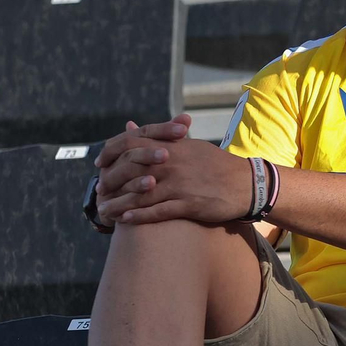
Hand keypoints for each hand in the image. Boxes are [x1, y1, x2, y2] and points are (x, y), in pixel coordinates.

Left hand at [95, 129, 254, 225]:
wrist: (247, 184)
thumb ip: (156, 137)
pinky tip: (125, 220)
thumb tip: (130, 125)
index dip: (110, 153)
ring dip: (119, 204)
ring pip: (139, 194)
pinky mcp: (188, 204)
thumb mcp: (187, 145)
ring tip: (105, 211)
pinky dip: (138, 216)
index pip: (131, 143)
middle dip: (110, 182)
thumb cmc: (216, 165)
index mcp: (171, 145)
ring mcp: (179, 184)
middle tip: (99, 192)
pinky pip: (157, 211)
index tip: (100, 164)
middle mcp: (172, 162)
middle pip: (129, 170)